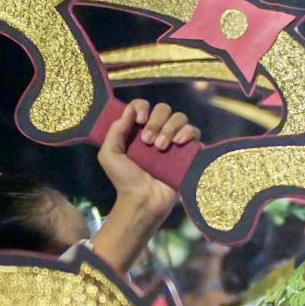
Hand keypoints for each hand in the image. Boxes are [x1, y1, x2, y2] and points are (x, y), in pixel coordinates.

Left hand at [92, 100, 200, 273]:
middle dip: (156, 122)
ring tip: (161, 147)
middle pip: (163, 109)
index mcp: (137, 129)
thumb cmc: (124, 180)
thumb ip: (115, 130)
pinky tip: (179, 143)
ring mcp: (173, 140)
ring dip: (170, 128)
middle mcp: (156, 131)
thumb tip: (130, 108)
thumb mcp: (109, 154)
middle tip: (148, 142)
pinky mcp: (187, 152)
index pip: (143, 105)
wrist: (142, 200)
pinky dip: (187, 132)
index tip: (139, 120)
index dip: (142, 107)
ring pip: (179, 117)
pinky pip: (194, 131)